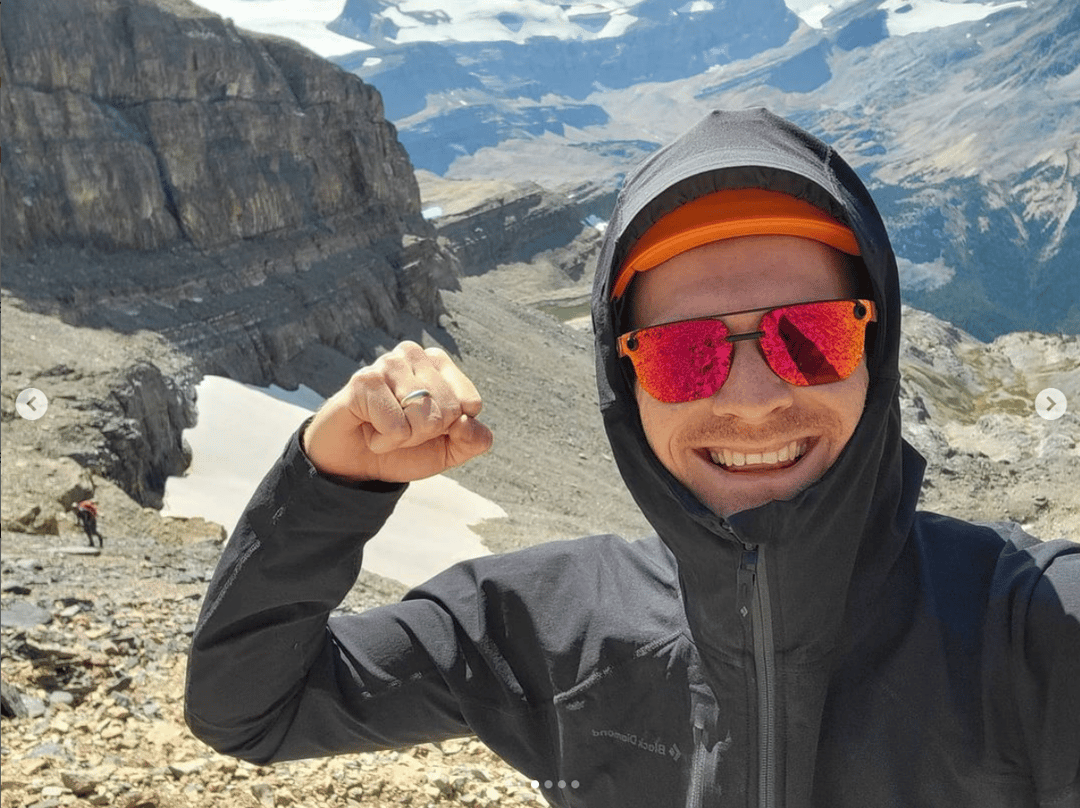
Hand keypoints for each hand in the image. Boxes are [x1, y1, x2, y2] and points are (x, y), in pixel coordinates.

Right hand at [301, 342, 492, 482]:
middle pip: (449, 411)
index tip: (425, 428)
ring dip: (404, 438)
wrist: (353, 464)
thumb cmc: (401, 448)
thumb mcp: (448, 449)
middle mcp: (413, 354)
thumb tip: (467, 422)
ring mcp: (387, 363)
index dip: (451, 430)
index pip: (471, 403)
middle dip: (425, 434)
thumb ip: (473, 439)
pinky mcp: (364, 381)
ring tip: (382, 426)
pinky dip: (383, 441)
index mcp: (438, 363)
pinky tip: (368, 428)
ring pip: (424, 418)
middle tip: (400, 430)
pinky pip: (396, 427)